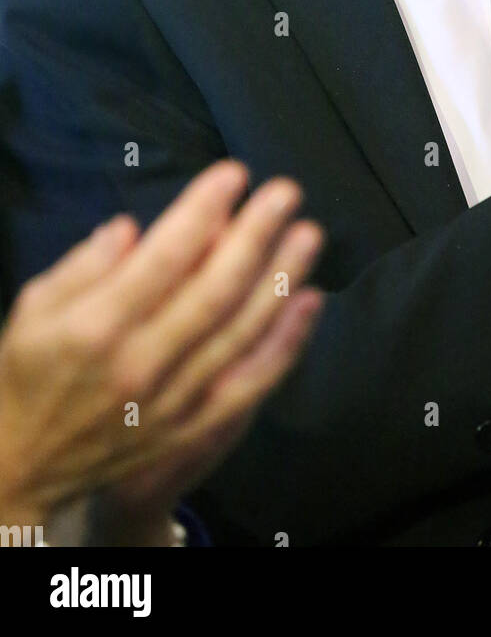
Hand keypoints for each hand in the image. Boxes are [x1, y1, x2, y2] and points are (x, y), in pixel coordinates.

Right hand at [0, 160, 323, 540]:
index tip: (233, 174)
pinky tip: (309, 302)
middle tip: (285, 192)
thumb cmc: (28, 373)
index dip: (202, 212)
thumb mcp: (33, 308)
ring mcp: (170, 401)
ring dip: (280, 280)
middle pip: (212, 291)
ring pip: (240, 334)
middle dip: (255, 235)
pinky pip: (249, 385)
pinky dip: (285, 344)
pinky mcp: (190, 429)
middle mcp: (137, 364)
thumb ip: (83, 265)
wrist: (23, 469)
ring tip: (308, 235)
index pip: (162, 258)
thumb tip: (132, 228)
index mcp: (95, 327)